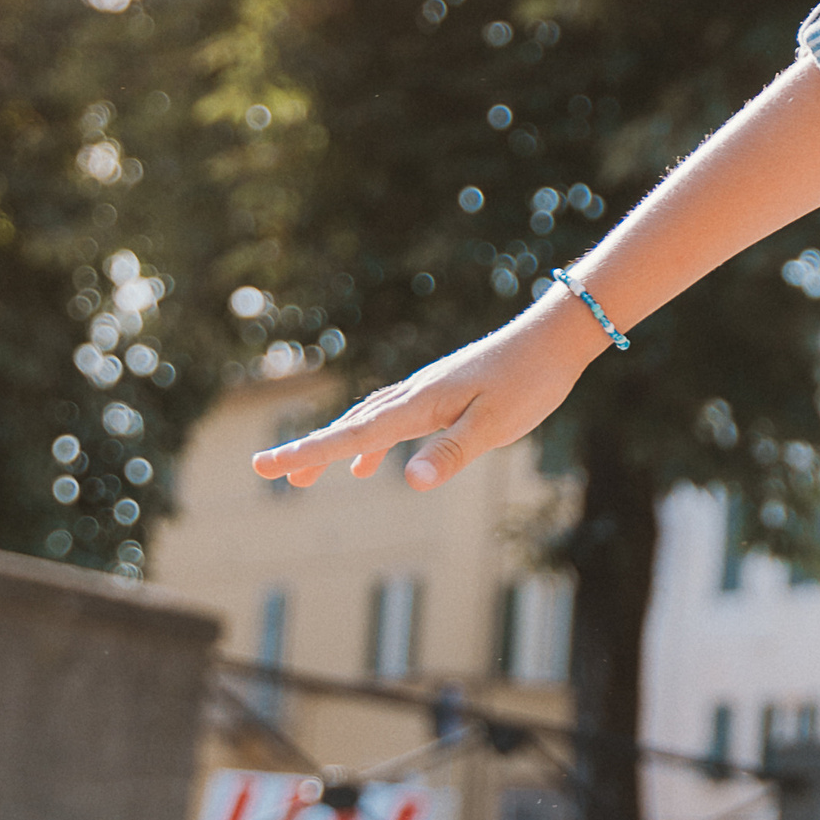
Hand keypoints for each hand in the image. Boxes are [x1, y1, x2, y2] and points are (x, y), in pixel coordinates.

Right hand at [251, 293, 606, 489]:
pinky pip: (393, 416)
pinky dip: (372, 438)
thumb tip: (410, 481)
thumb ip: (453, 452)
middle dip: (309, 452)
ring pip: (368, 419)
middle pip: (350, 427)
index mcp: (421, 405)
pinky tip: (375, 462)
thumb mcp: (496, 424)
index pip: (354, 436)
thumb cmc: (530, 381)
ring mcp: (428, 389)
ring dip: (337, 446)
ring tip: (307, 477)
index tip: (264, 466)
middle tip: (269, 474)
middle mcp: (416, 394)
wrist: (555, 337)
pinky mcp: (444, 390)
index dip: (307, 454)